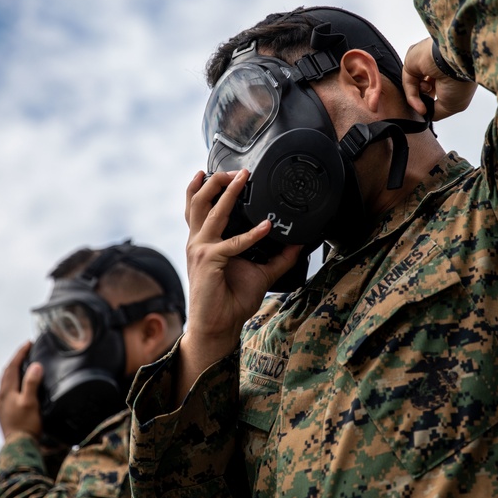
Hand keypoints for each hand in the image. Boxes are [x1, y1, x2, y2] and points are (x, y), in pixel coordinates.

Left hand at [0, 342, 42, 439]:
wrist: (18, 446)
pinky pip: (6, 389)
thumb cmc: (26, 425)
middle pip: (7, 372)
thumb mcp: (31, 403)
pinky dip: (13, 381)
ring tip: (23, 364)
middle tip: (26, 351)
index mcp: (6, 391)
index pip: (12, 366)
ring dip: (13, 370)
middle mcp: (1, 395)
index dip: (20, 353)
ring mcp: (1, 404)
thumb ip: (32, 384)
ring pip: (5, 381)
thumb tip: (35, 366)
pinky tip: (17, 386)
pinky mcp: (3, 411)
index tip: (28, 343)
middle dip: (16, 359)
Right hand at [178, 170, 300, 394]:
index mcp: (203, 241)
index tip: (210, 170)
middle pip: (199, 202)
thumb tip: (300, 245)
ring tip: (243, 178)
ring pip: (210, 213)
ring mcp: (200, 250)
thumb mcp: (261, 273)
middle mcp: (198, 242)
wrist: (218, 327)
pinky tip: (267, 227)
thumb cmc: (232, 301)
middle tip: (237, 170)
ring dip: (227, 193)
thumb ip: (279, 258)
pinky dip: (251, 234)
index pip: (196, 208)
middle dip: (216, 181)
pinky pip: (232, 243)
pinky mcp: (209, 261)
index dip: (201, 187)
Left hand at [402, 38, 476, 119]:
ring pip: (415, 86)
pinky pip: (408, 83)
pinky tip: (420, 107)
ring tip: (428, 104)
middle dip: (426, 101)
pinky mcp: (412, 61)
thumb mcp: (453, 106)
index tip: (435, 112)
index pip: (438, 87)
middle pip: (424, 87)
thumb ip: (437, 111)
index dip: (435, 102)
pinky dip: (412, 98)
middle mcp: (437, 66)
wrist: (456, 64)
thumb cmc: (460, 82)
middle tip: (428, 110)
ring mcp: (424, 63)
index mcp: (451, 73)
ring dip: (421, 98)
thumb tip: (426, 115)